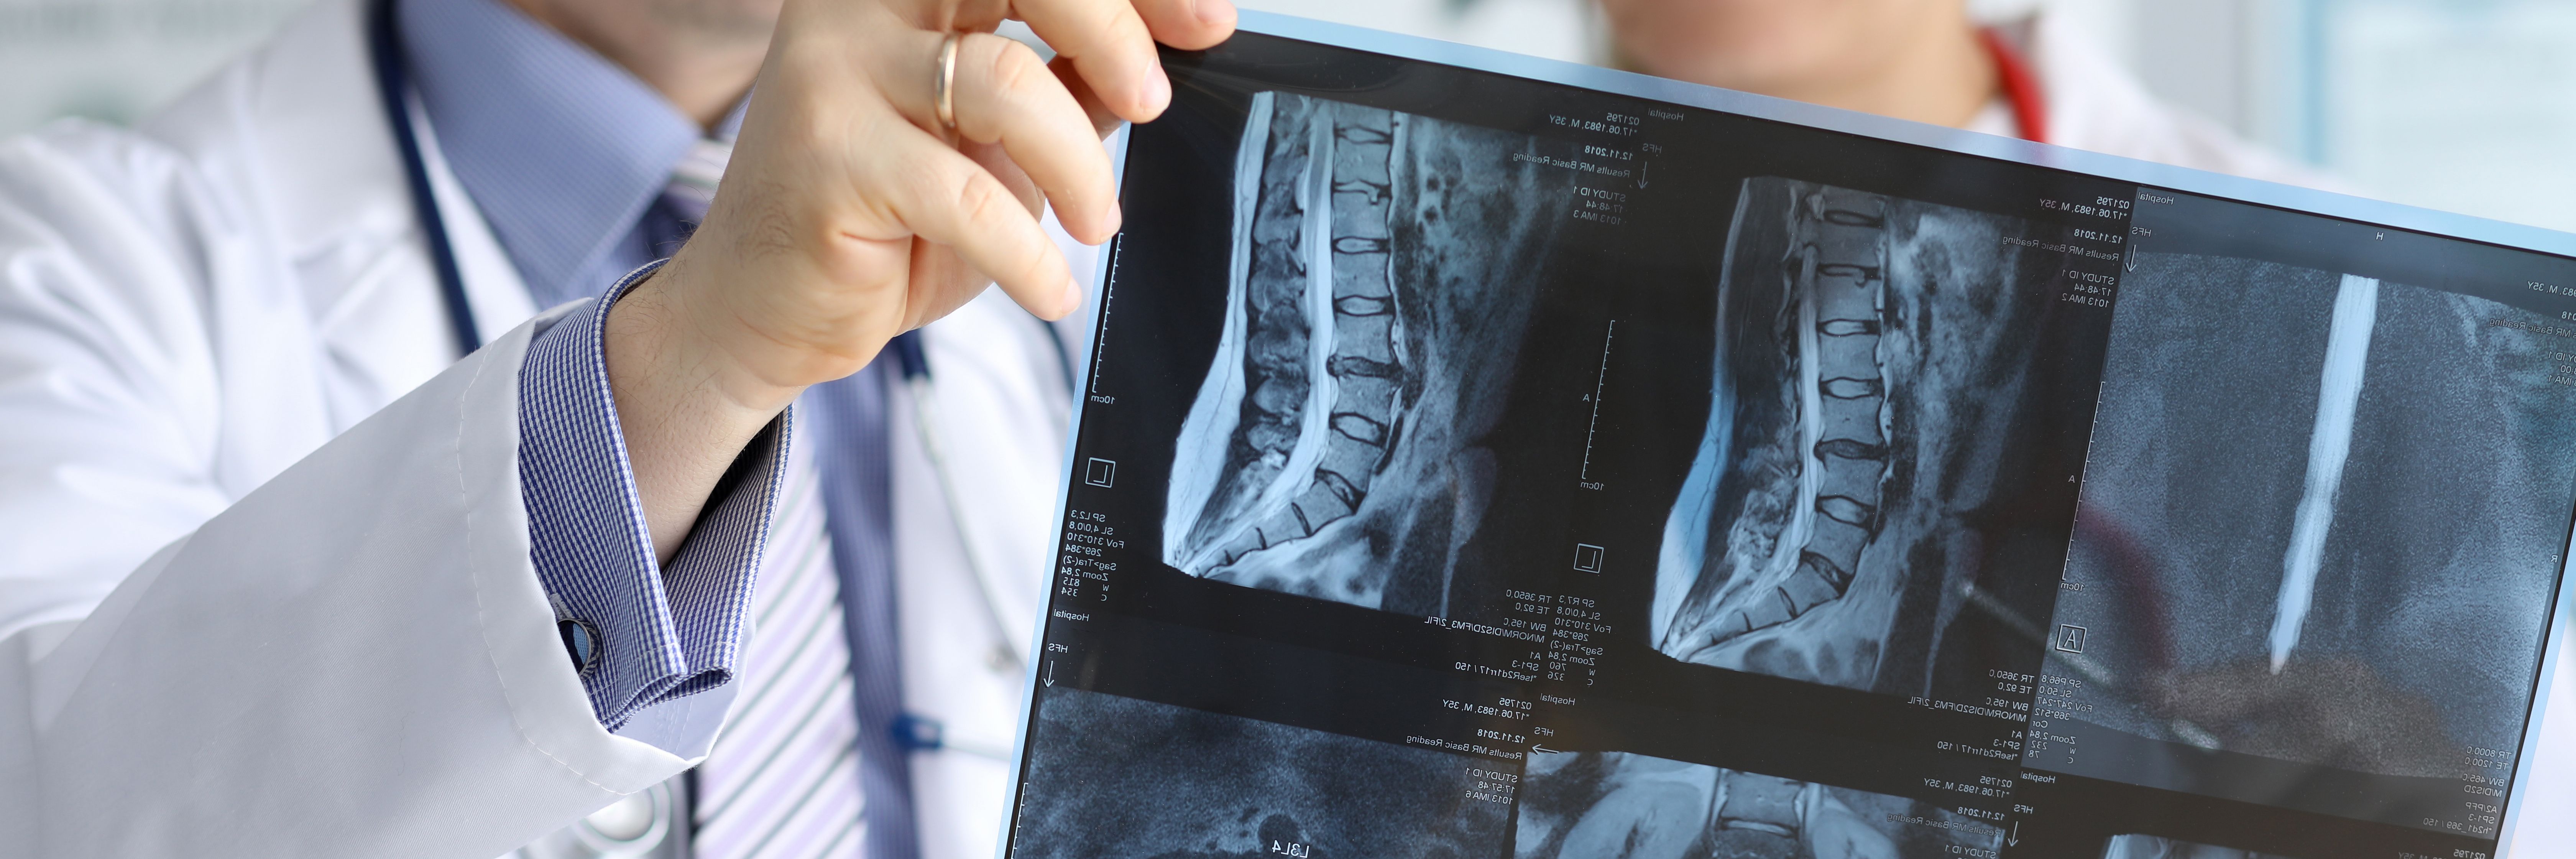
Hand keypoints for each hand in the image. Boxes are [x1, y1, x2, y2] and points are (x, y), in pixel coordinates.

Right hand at [605, 0, 1235, 559]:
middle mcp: (861, 8)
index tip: (1209, 25)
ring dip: (1079, 167)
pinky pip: (966, 194)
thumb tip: (1165, 53)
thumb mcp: (995, 141)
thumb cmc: (887, 218)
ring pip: (1007, 85)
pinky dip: (1029, 252)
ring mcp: (834, 74)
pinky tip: (1049, 287)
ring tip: (1095, 221)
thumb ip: (1065, 86)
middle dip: (1114, 36)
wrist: (769, 306)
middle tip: (1152, 105)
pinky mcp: (827, 157)